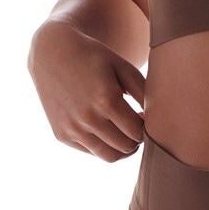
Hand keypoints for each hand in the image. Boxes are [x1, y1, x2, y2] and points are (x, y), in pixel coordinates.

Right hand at [27, 19, 145, 161]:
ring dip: (123, 149)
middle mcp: (88, 118)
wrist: (52, 53)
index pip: (138, 132)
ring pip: (109, 156)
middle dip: (137, 140)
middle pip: (126, 147)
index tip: (146, 118)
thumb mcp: (121, 67)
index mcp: (106, 100)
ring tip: (127, 135)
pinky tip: (105, 129)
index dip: (147, 128)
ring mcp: (72, 129)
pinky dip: (103, 145)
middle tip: (138, 128)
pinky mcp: (61, 134)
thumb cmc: (93, 57)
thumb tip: (157, 118)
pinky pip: (91, 151)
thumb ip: (142, 91)